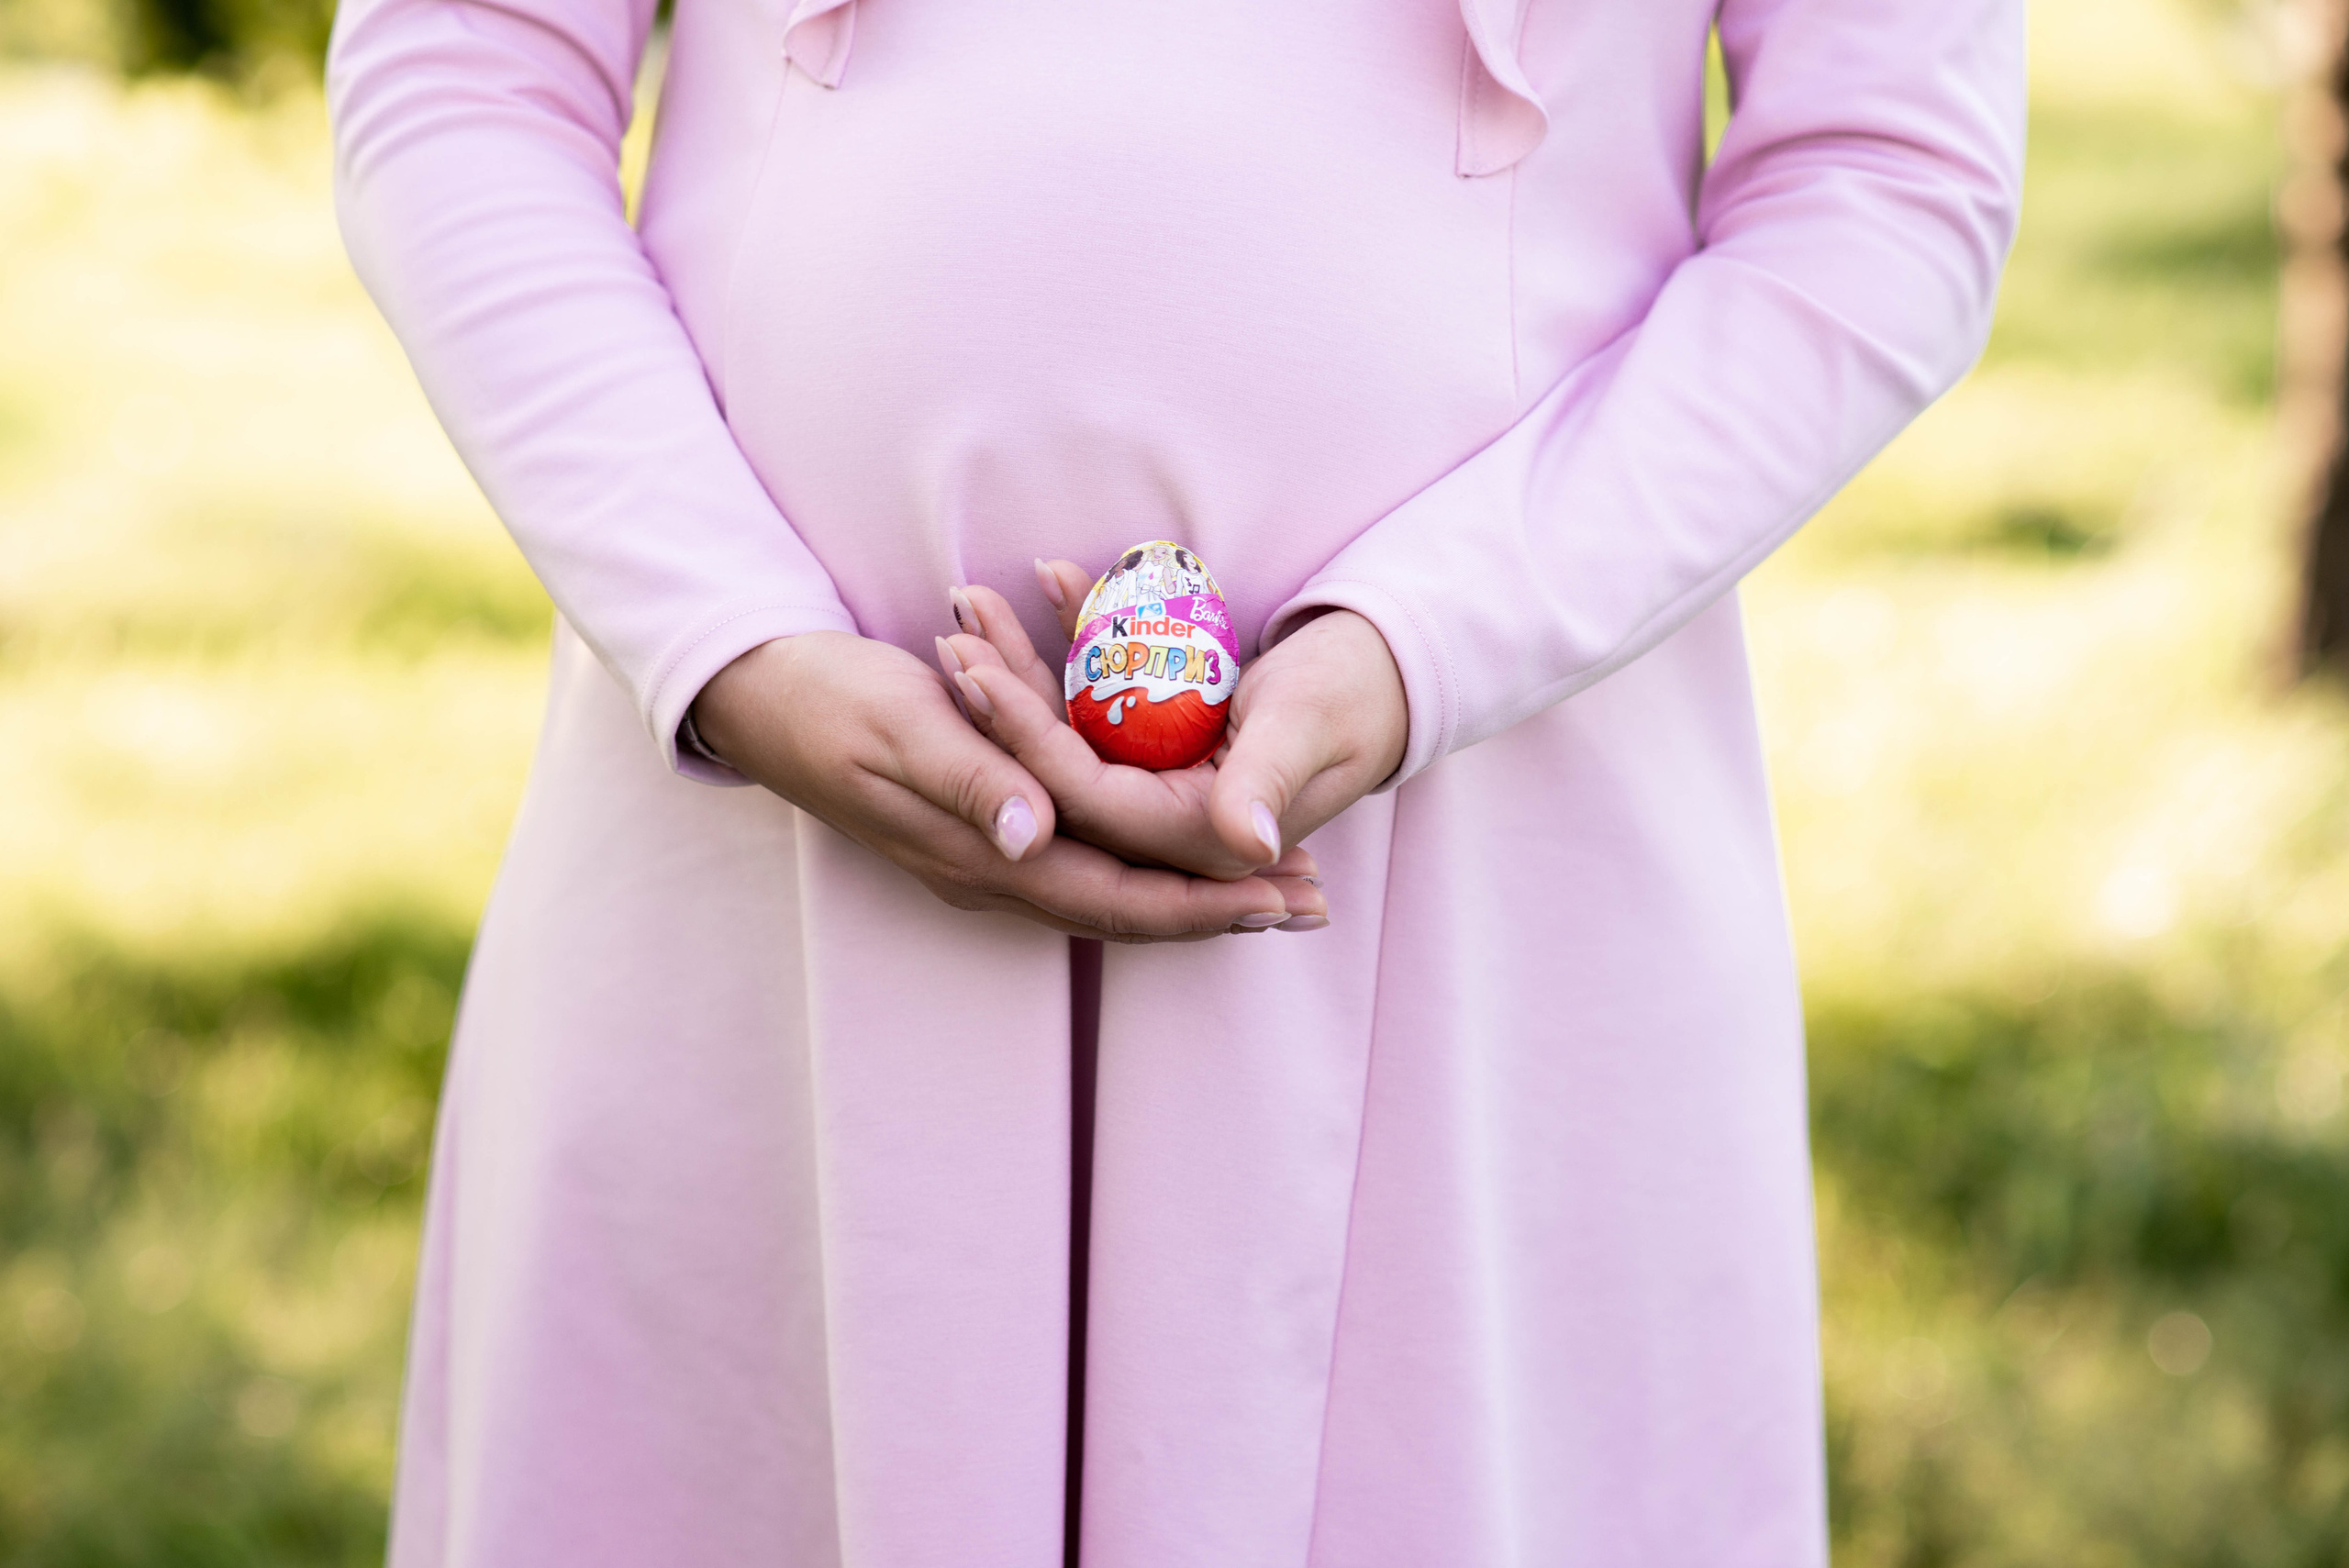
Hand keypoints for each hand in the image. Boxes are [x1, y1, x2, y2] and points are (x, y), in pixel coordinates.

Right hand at [691, 632, 1314, 941]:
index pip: (1115, 899)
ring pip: (1111, 889)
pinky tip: (1184, 846)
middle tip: (1313, 901)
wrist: (756, 697)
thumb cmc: (828, 699)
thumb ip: (973, 782)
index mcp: (981, 854)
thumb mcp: (901, 727)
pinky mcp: (984, 830)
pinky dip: (1146, 857)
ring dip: (1193, 890)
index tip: (1281, 898)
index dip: (1202, 905)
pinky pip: (1083, 858)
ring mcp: (986, 856)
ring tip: (1274, 883)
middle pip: (1128, 911)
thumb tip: (1035, 839)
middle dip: (1221, 910)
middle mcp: (992, 872)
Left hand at [939, 561, 1405, 922]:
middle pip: (1059, 767)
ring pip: (1069, 729)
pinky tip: (1048, 577)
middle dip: (1002, 701)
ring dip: (1021, 665)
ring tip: (972, 602)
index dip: (1025, 739)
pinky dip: (1076, 640)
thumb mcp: (1308, 728)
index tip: (975, 675)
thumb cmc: (1354, 697)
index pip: (1085, 795)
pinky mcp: (1158, 746)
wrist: (1385, 680)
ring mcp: (1156, 782)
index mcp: (1195, 837)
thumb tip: (1243, 840)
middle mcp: (1163, 820)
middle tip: (952, 634)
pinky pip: (1100, 698)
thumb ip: (1267, 782)